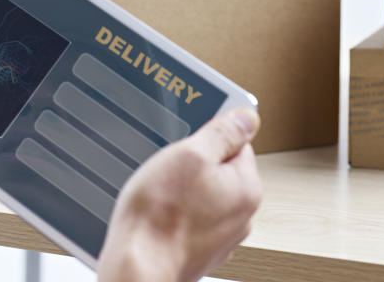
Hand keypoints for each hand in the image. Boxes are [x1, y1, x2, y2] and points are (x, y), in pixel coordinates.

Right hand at [98, 108, 262, 281]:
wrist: (136, 266)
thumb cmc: (159, 216)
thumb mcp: (189, 155)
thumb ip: (223, 133)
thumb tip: (247, 117)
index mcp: (246, 188)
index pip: (236, 143)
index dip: (207, 137)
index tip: (188, 141)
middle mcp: (240, 215)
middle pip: (219, 169)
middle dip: (192, 164)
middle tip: (169, 168)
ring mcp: (220, 235)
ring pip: (202, 193)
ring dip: (182, 188)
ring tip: (161, 193)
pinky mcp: (199, 248)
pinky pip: (190, 216)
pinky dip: (176, 211)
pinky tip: (159, 212)